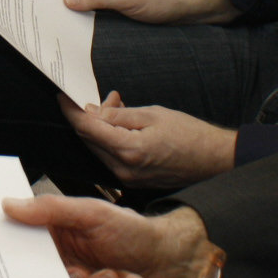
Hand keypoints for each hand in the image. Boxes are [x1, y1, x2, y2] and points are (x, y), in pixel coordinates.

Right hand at [1, 193, 212, 277]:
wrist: (164, 258)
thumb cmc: (130, 229)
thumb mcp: (91, 212)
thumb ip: (51, 208)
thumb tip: (8, 204)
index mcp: (54, 232)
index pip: (21, 239)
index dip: (11, 246)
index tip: (11, 253)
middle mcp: (58, 259)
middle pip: (34, 275)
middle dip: (57, 276)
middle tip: (78, 273)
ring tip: (106, 275)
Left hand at [61, 93, 236, 187]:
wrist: (214, 160)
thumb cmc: (189, 134)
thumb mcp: (153, 114)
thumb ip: (119, 115)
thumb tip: (92, 112)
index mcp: (128, 150)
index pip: (87, 128)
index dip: (71, 111)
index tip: (62, 97)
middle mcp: (123, 169)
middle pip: (90, 139)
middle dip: (91, 115)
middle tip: (110, 99)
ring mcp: (128, 178)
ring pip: (100, 148)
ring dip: (102, 127)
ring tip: (122, 107)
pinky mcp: (133, 181)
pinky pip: (112, 157)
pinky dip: (112, 139)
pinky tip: (126, 125)